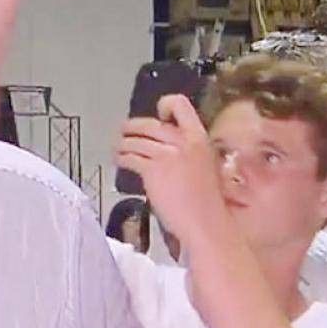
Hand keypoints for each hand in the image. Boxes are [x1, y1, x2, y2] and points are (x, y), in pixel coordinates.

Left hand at [115, 94, 225, 243]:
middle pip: (150, 124)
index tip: (159, 116)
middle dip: (132, 126)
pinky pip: (130, 157)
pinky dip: (121, 157)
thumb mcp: (208, 166)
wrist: (206, 223)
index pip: (180, 105)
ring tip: (117, 147)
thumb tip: (170, 146)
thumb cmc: (209, 202)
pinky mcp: (152, 170)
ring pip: (136, 140)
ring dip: (123, 143)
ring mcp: (166, 155)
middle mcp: (183, 142)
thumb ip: (191, 151)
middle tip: (125, 130)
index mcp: (200, 138)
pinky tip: (119, 160)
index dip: (165, 105)